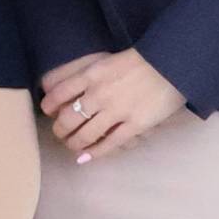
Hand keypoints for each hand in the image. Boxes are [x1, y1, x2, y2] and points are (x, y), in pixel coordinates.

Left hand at [40, 50, 184, 161]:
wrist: (170, 64)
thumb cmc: (139, 61)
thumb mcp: (107, 61)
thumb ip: (88, 74)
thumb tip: (69, 89)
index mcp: (92, 74)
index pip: (59, 93)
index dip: (49, 105)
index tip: (48, 111)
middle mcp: (100, 94)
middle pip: (68, 118)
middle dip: (60, 129)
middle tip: (60, 133)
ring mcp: (117, 111)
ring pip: (86, 135)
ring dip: (74, 143)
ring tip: (72, 146)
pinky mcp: (134, 125)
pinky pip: (109, 144)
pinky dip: (94, 153)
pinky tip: (86, 157)